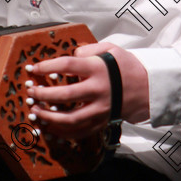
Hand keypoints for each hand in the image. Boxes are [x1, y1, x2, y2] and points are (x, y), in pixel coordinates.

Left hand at [24, 41, 148, 142]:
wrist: (149, 88)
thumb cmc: (127, 66)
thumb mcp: (111, 49)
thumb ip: (89, 50)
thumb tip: (72, 55)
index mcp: (99, 69)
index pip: (67, 66)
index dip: (47, 66)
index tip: (33, 68)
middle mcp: (98, 90)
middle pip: (66, 94)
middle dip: (43, 94)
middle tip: (30, 91)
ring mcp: (100, 109)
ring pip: (71, 118)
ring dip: (49, 117)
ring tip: (36, 111)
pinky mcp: (102, 122)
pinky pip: (80, 131)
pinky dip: (63, 132)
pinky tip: (50, 127)